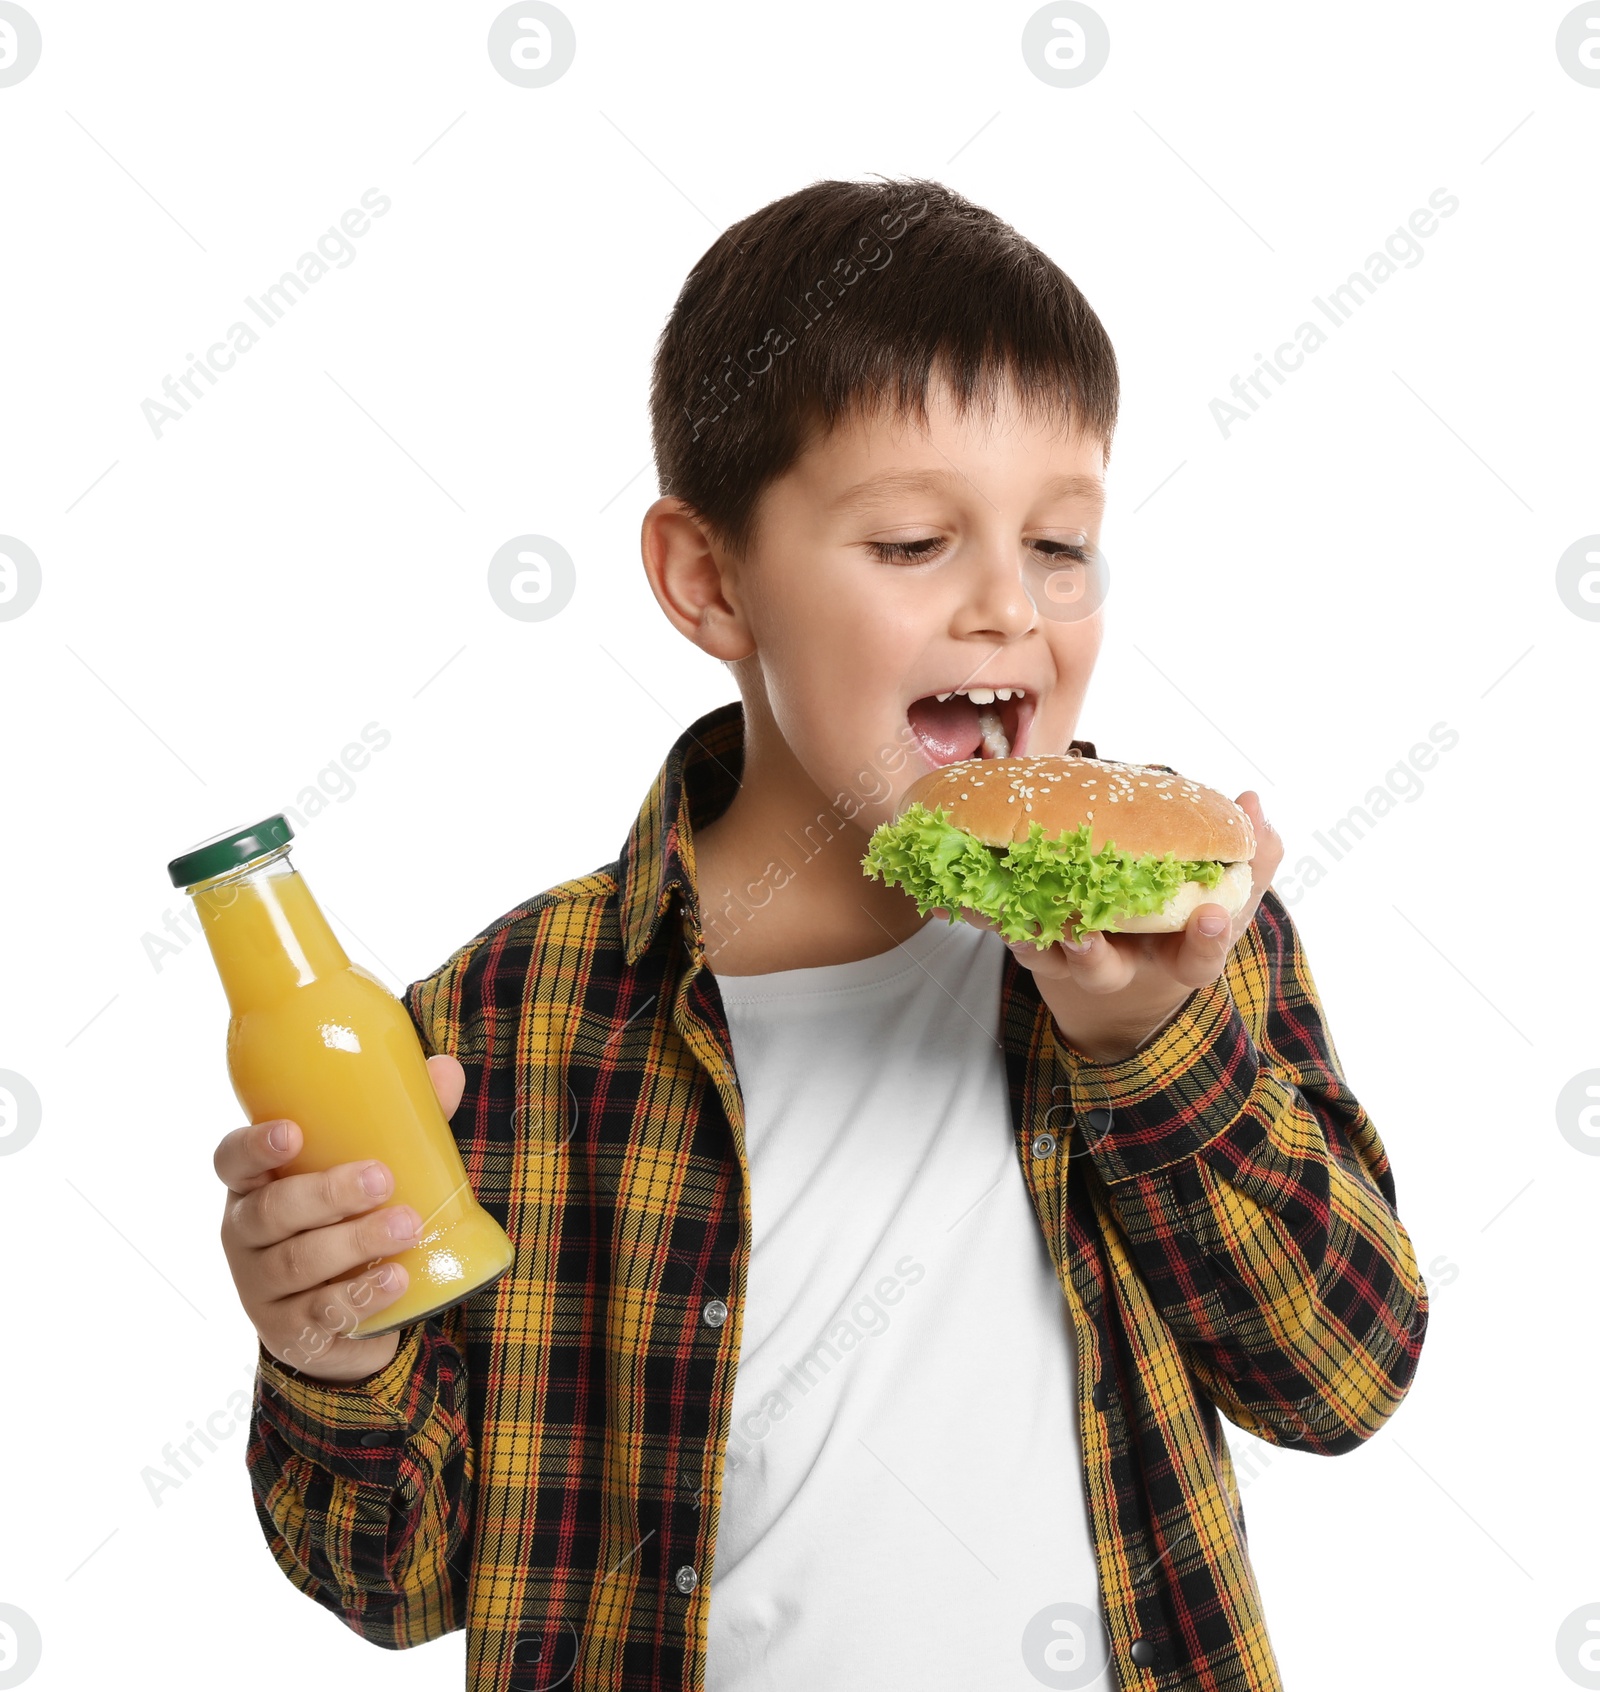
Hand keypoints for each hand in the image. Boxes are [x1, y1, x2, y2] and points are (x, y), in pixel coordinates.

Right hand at [214, 1053, 466, 1384]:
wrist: (342, 1312)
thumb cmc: (347, 1218)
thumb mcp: (367, 1169)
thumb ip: (403, 1122)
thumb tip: (446, 1069)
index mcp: (256, 1184)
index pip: (233, 1160)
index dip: (254, 1146)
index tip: (292, 1132)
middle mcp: (246, 1234)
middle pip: (270, 1212)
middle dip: (327, 1194)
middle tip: (380, 1179)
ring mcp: (260, 1287)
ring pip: (295, 1263)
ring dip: (353, 1243)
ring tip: (406, 1227)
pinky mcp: (288, 1331)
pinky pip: (317, 1314)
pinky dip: (358, 1296)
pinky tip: (394, 1279)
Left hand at [934, 793, 1282, 1062]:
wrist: (1120, 976)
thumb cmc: (1176, 925)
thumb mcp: (1223, 898)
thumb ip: (1247, 857)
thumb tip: (1252, 802)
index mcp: (1172, 958)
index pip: (1199, 958)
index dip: (1206, 940)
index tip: (1209, 915)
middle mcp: (1118, 966)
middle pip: (1103, 972)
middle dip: (1092, 955)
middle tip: (1082, 932)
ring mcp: (1068, 960)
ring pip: (1043, 958)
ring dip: (1024, 934)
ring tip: (1008, 915)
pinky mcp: (1031, 944)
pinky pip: (1005, 936)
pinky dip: (986, 917)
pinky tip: (966, 900)